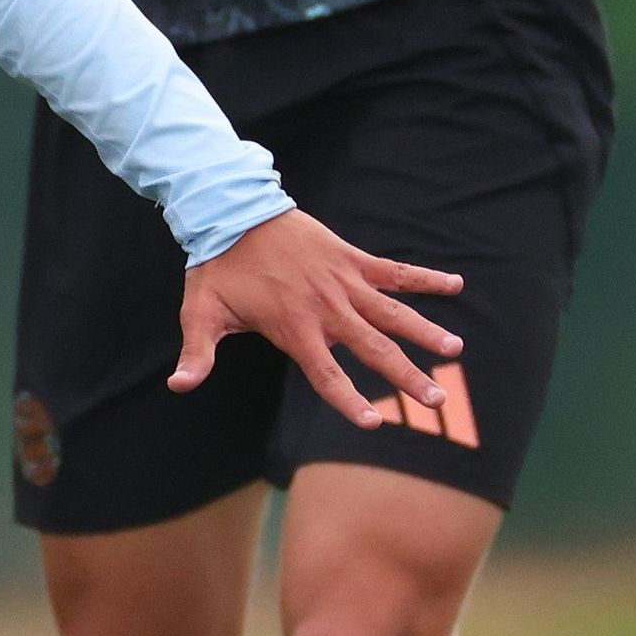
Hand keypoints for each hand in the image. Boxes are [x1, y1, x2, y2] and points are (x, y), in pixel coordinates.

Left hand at [175, 209, 465, 425]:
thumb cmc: (218, 268)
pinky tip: (456, 284)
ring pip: (392, 312)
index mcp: (294, 328)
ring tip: (455, 350)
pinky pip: (394, 269)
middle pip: (373, 348)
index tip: (373, 423)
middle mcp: (326, 308)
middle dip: (406, 376)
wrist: (233, 211)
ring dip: (424, 331)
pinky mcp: (351, 257)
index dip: (348, 400)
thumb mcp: (200, 312)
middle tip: (436, 401)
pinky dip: (424, 277)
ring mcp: (343, 281)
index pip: (326, 374)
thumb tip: (179, 385)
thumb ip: (197, 353)